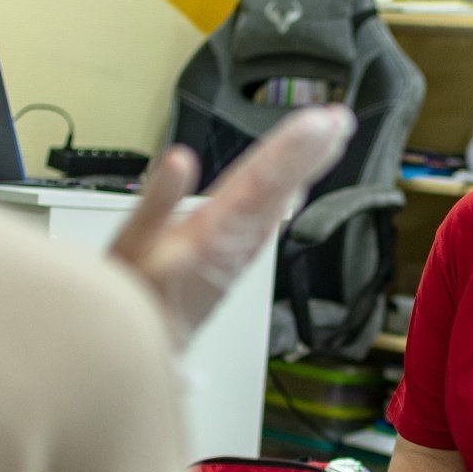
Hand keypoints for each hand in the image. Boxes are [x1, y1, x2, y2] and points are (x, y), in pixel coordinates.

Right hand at [108, 105, 354, 346]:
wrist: (145, 349)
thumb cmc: (134, 300)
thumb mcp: (130, 248)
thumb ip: (156, 202)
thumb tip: (180, 161)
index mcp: (212, 234)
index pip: (260, 181)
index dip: (292, 149)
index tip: (320, 122)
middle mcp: (236, 244)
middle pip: (282, 189)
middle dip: (313, 153)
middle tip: (342, 121)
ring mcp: (241, 254)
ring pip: (283, 203)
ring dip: (308, 170)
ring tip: (331, 140)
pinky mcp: (239, 261)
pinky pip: (273, 220)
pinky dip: (291, 195)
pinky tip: (302, 185)